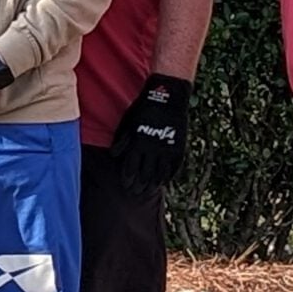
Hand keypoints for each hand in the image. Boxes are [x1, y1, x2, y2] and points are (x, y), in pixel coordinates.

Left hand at [110, 74, 192, 190]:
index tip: (126, 186)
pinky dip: (169, 176)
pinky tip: (164, 181)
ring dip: (154, 184)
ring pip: (160, 174)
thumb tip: (114, 155)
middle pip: (145, 175)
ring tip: (150, 190)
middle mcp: (152, 150)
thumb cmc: (143, 108)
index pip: (131, 168)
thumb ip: (121, 140)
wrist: (167, 98)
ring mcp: (167, 150)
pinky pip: (174, 168)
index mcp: (137, 144)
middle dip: (140, 186)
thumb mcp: (127, 122)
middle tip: (137, 193)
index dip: (128, 179)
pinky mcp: (178, 148)